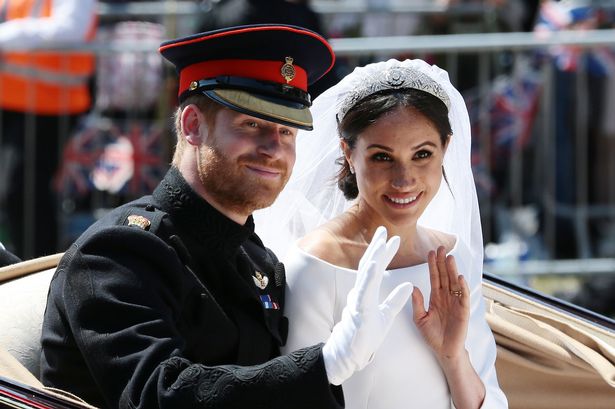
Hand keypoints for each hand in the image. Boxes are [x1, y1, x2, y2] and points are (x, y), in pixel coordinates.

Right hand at [322, 226, 412, 384]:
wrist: (353, 353)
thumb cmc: (366, 335)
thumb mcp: (387, 315)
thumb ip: (396, 300)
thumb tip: (410, 285)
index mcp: (368, 292)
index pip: (376, 268)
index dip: (384, 253)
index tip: (393, 239)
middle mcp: (361, 292)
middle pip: (369, 265)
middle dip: (376, 247)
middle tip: (383, 229)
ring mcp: (358, 300)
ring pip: (366, 274)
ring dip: (374, 257)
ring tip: (381, 242)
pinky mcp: (359, 309)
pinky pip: (364, 290)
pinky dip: (369, 276)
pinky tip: (374, 265)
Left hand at [411, 246, 469, 361]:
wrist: (444, 351)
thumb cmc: (432, 335)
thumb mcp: (420, 318)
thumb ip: (417, 303)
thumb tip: (413, 287)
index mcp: (436, 297)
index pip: (434, 277)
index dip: (433, 265)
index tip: (430, 252)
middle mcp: (446, 297)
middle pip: (445, 276)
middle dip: (442, 262)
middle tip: (441, 247)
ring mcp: (455, 302)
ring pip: (454, 283)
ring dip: (452, 270)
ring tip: (449, 257)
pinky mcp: (463, 311)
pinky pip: (463, 296)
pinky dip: (462, 287)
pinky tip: (459, 277)